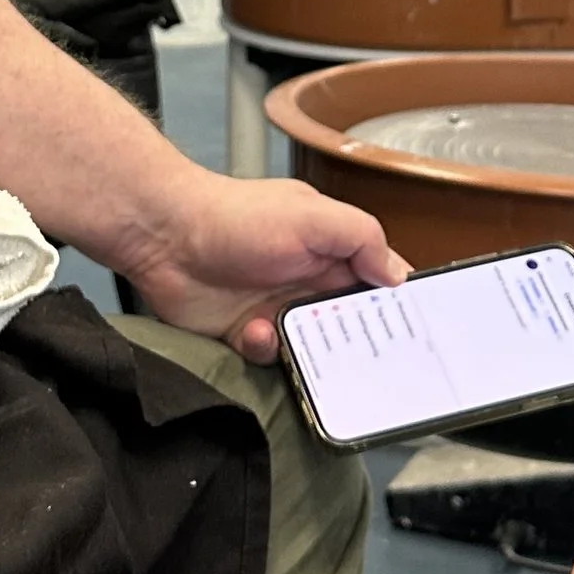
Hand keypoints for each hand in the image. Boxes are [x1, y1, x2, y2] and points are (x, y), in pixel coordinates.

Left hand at [122, 171, 406, 362]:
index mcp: (330, 249)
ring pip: (313, 349)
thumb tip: (398, 277)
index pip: (377, 282)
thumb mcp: (313, 215)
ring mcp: (277, 308)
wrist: (164, 236)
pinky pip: (272, 358)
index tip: (409, 333)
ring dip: (308, 350)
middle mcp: (307, 281)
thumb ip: (362, 238)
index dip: (393, 307)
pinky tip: (252, 330)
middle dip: (354, 341)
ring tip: (288, 330)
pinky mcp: (246, 334)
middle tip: (355, 352)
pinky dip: (265, 350)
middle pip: (349, 324)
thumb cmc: (233, 216)